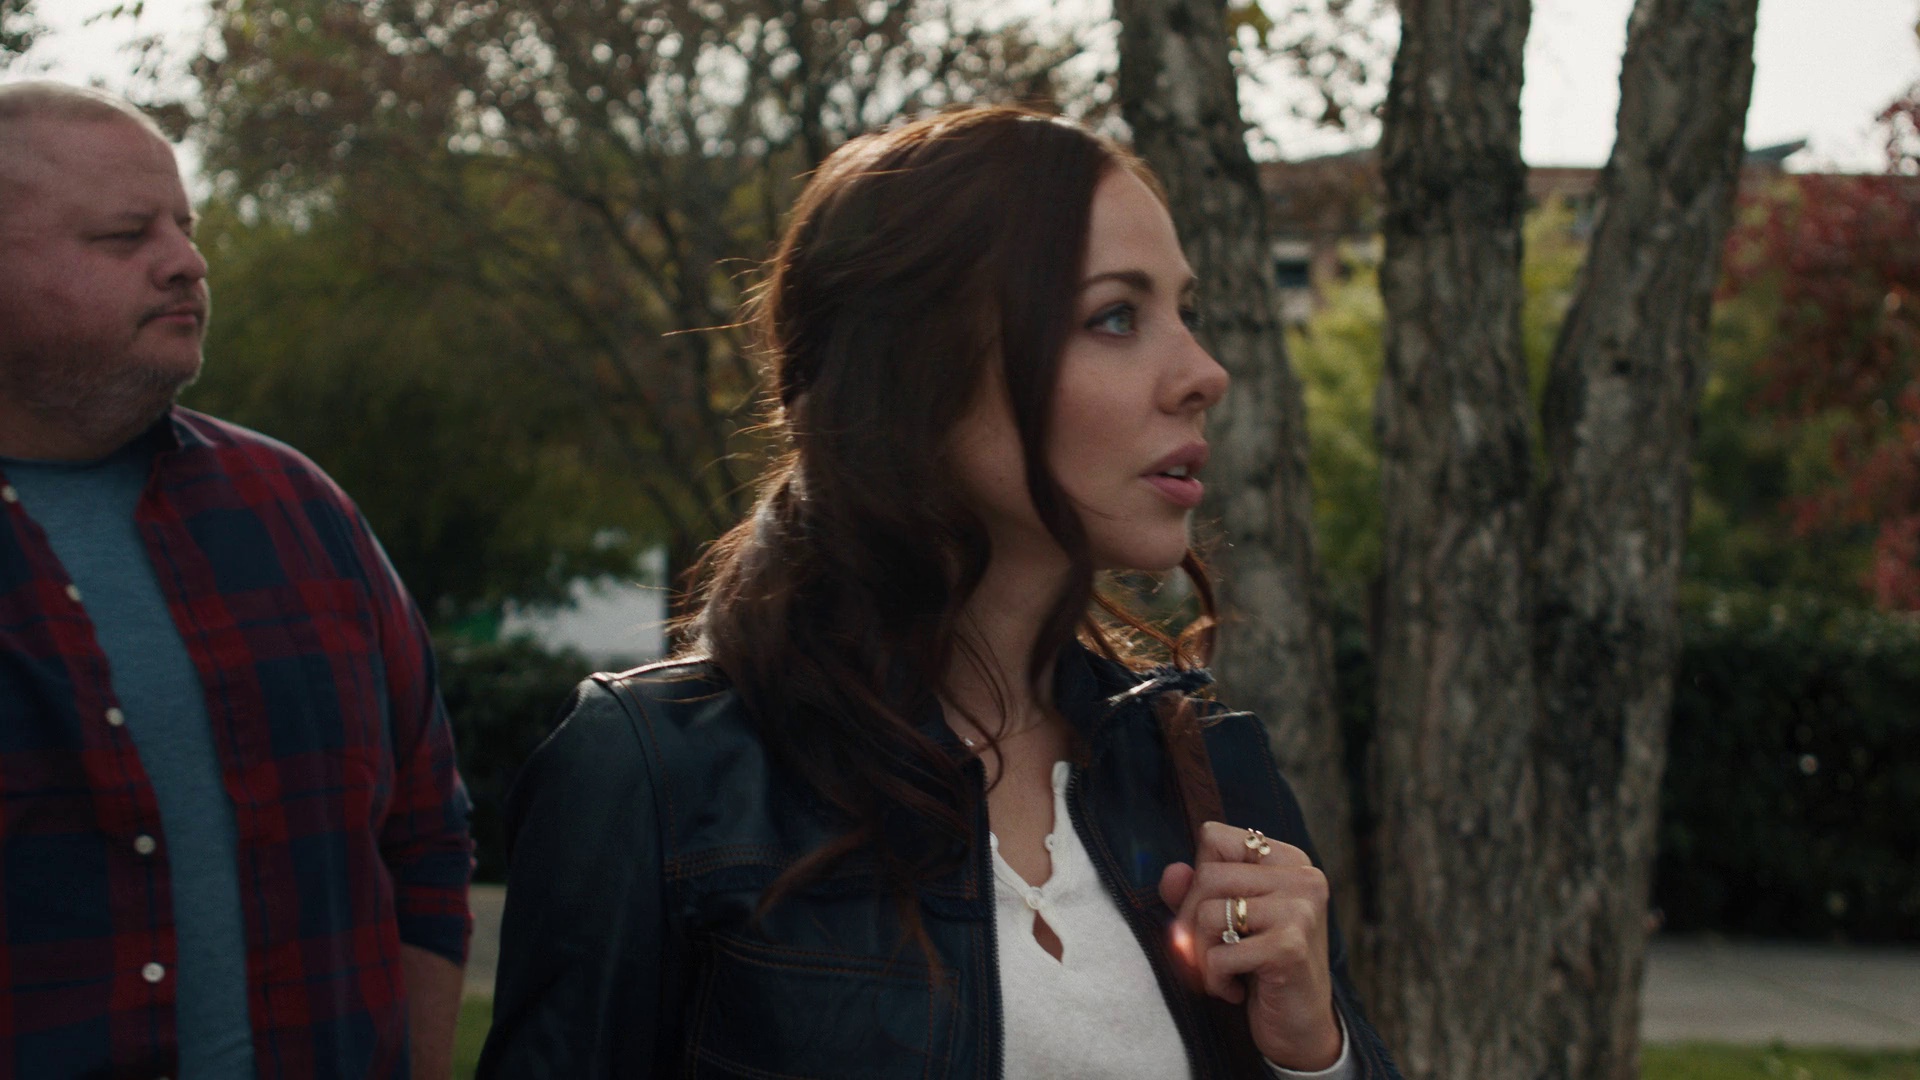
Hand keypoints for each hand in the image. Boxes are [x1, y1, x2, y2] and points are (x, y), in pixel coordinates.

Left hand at [1158, 821, 1341, 1070]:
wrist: (1301, 1029)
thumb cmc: (1261, 970)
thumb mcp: (1225, 924)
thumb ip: (1194, 893)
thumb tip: (1172, 873)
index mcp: (1289, 861)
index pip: (1214, 838)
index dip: (1197, 878)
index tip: (1212, 914)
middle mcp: (1302, 878)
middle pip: (1207, 875)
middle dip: (1190, 922)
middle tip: (1207, 955)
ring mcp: (1300, 910)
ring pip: (1207, 913)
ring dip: (1200, 955)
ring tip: (1223, 973)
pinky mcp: (1290, 947)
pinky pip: (1217, 954)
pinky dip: (1213, 980)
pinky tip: (1236, 991)